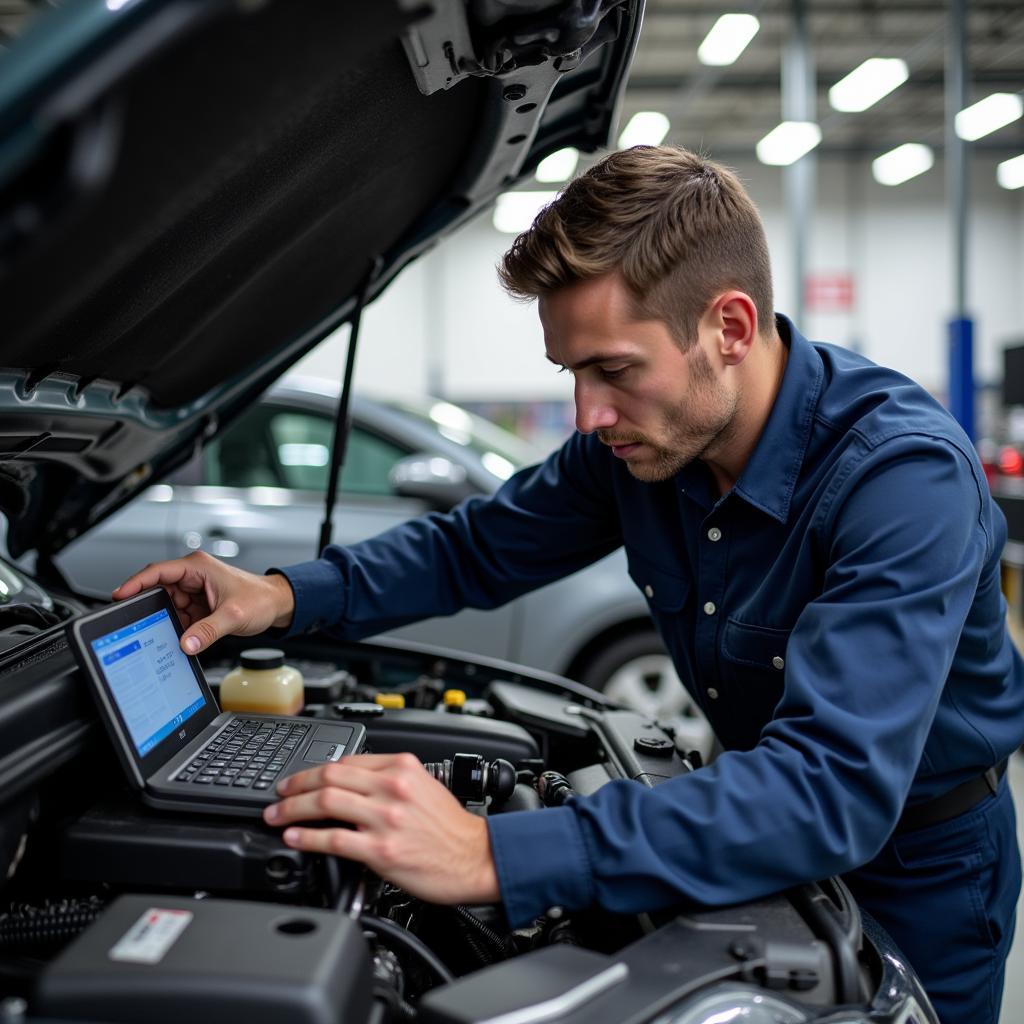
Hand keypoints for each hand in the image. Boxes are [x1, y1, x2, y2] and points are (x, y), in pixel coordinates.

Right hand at [112, 550, 295, 654]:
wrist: (277, 605)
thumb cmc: (260, 599)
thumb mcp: (233, 615)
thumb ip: (208, 630)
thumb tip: (185, 643)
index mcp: (198, 567)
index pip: (158, 572)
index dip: (136, 583)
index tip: (119, 595)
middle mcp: (193, 576)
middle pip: (158, 590)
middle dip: (150, 608)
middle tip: (140, 624)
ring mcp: (193, 591)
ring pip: (167, 606)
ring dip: (166, 620)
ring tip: (167, 633)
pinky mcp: (197, 605)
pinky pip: (177, 616)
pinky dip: (176, 627)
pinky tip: (179, 636)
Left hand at [263, 753, 500, 904]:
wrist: (475, 857)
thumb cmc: (451, 828)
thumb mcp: (423, 785)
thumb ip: (388, 780)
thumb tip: (350, 784)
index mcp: (402, 767)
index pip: (346, 761)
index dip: (314, 770)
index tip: (300, 779)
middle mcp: (392, 788)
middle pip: (329, 777)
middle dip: (295, 785)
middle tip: (279, 794)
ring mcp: (385, 819)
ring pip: (325, 803)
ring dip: (292, 809)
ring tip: (277, 815)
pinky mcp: (381, 850)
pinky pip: (333, 839)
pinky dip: (307, 838)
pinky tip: (295, 838)